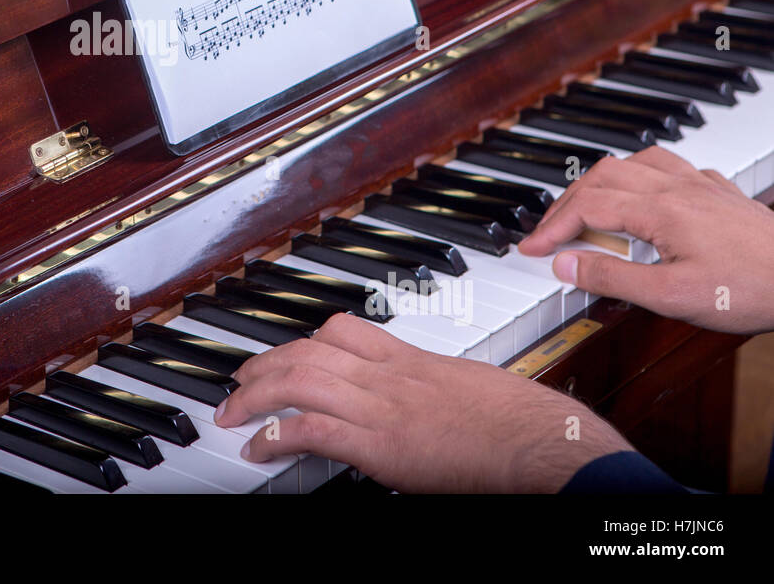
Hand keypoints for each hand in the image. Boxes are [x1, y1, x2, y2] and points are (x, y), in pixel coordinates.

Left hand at [214, 313, 631, 492]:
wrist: (544, 443)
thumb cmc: (522, 423)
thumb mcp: (470, 387)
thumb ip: (434, 389)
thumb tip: (423, 407)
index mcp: (413, 360)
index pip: (344, 330)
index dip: (304, 339)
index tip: (285, 353)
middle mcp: (391, 376)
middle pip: (308, 350)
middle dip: (264, 363)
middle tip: (239, 382)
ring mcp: (383, 407)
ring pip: (299, 380)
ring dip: (255, 395)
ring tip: (233, 413)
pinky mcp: (381, 444)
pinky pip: (312, 429)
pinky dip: (276, 435)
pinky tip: (258, 447)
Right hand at [519, 146, 773, 333]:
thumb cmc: (752, 289)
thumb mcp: (672, 296)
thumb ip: (613, 278)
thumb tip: (566, 264)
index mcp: (660, 209)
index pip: (587, 206)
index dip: (552, 226)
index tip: (532, 247)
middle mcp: (677, 188)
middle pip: (603, 175)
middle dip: (568, 201)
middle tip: (550, 230)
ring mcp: (702, 186)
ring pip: (636, 160)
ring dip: (603, 180)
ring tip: (589, 205)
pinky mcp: (722, 194)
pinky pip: (673, 166)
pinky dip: (644, 175)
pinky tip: (648, 194)